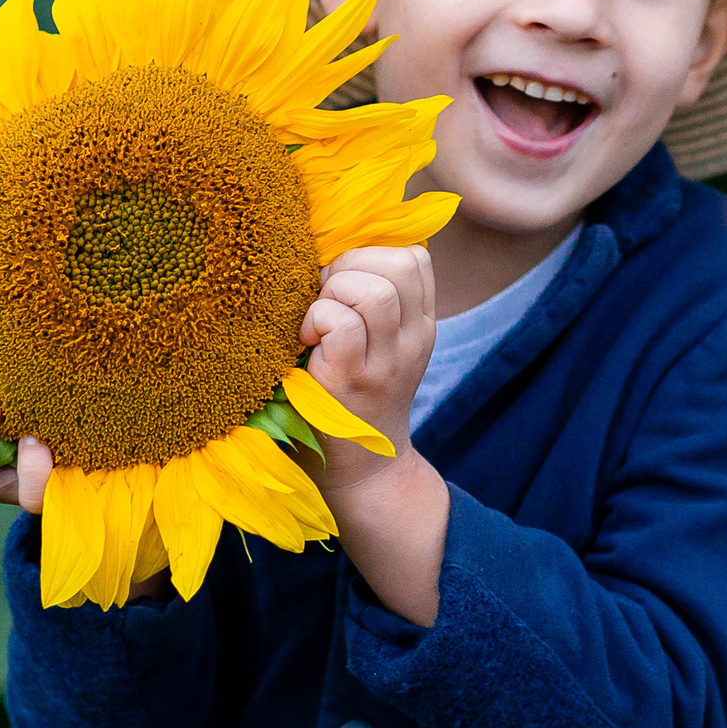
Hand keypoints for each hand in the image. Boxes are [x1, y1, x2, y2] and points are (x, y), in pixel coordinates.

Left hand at [298, 244, 435, 495]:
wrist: (364, 473)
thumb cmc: (358, 402)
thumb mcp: (386, 351)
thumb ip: (377, 307)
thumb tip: (335, 255)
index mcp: (421, 326)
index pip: (416, 257)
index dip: (372, 254)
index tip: (345, 281)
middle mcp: (412, 341)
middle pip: (398, 263)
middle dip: (350, 264)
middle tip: (325, 297)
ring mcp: (385, 363)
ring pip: (373, 290)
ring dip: (333, 291)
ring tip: (317, 319)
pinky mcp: (350, 382)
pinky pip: (341, 324)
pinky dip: (316, 320)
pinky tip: (305, 340)